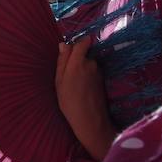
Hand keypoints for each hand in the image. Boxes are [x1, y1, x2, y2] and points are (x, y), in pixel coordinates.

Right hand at [55, 39, 116, 160]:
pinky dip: (86, 76)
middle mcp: (91, 63)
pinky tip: (82, 88)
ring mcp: (98, 71)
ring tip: (74, 84)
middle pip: (83, 54)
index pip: (83, 42)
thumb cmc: (69, 101)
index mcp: (78, 62)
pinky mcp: (102, 79)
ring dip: (81, 69)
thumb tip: (64, 44)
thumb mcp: (59, 81)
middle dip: (75, 60)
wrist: (89, 119)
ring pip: (87, 63)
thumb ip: (62, 61)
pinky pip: (92, 71)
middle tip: (66, 75)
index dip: (76, 43)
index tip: (69, 50)